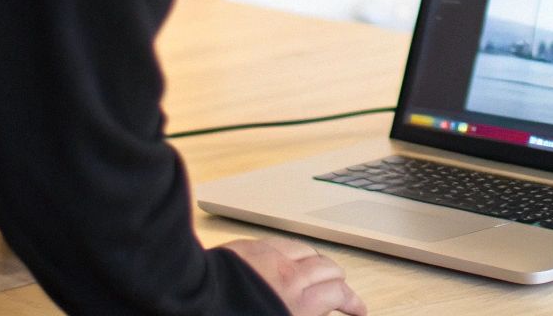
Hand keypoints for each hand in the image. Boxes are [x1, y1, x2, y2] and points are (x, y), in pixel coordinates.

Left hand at [220, 237, 367, 315]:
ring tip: (318, 271)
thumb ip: (299, 311)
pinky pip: (284, 243)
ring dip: (318, 262)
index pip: (339, 294)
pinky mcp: (254, 247)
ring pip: (310, 252)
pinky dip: (295, 251)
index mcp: (299, 304)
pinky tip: (291, 256)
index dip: (353, 301)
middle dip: (338, 280)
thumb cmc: (229, 314)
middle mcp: (291, 277)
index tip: (359, 309)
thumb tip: (313, 307)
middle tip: (341, 290)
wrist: (193, 300)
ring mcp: (273, 259)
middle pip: (330, 269)